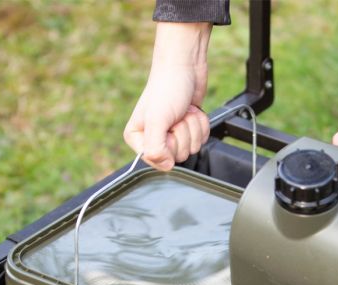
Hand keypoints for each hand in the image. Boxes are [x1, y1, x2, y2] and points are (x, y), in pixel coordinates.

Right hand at [124, 22, 211, 169]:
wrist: (185, 64)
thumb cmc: (167, 87)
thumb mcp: (157, 120)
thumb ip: (156, 149)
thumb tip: (166, 166)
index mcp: (137, 138)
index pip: (156, 161)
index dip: (167, 146)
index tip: (166, 128)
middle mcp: (153, 138)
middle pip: (177, 156)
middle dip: (182, 134)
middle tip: (176, 116)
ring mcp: (172, 134)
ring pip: (191, 148)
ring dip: (192, 127)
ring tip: (183, 110)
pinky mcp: (187, 129)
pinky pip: (201, 140)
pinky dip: (200, 124)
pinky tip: (191, 110)